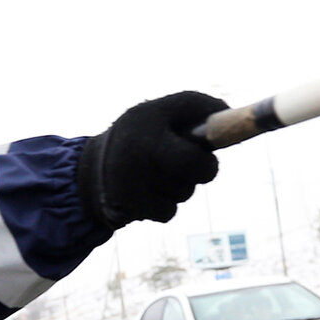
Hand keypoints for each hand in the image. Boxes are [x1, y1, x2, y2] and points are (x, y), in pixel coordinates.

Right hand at [77, 91, 225, 227]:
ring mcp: (132, 183)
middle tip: (195, 163)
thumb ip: (195, 107)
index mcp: (148, 121)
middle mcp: (138, 151)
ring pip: (185, 191)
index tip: (219, 149)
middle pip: (200, 169)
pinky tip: (146, 192)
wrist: (88, 171)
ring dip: (180, 185)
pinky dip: (164, 205)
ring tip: (156, 173)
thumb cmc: (138, 136)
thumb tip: (231, 115)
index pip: (194, 133)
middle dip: (204, 169)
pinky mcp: (127, 208)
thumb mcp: (159, 112)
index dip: (212, 147)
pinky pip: (169, 211)